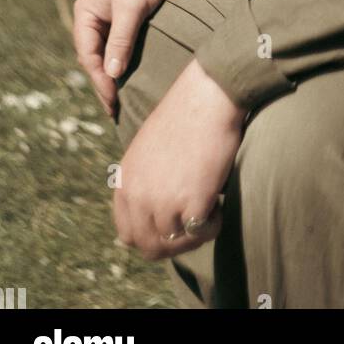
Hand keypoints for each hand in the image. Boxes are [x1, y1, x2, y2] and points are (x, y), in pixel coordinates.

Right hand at [73, 0, 169, 116]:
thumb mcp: (130, 10)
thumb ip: (121, 42)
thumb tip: (112, 75)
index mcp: (85, 14)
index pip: (88, 56)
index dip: (100, 81)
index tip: (113, 103)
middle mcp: (91, 17)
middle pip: (94, 58)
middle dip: (103, 83)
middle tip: (115, 110)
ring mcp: (106, 18)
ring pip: (106, 53)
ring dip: (112, 75)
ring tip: (120, 100)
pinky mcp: (123, 17)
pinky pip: (117, 46)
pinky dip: (121, 62)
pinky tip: (128, 77)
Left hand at [113, 58, 245, 259]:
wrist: (207, 97)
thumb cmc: (185, 117)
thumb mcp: (147, 150)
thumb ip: (143, 182)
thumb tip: (154, 214)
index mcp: (125, 182)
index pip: (127, 234)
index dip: (151, 236)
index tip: (172, 224)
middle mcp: (138, 196)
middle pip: (149, 247)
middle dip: (174, 243)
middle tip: (194, 223)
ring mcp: (163, 202)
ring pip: (176, 244)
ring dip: (195, 233)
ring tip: (209, 208)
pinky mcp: (191, 203)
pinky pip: (201, 233)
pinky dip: (213, 225)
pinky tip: (218, 202)